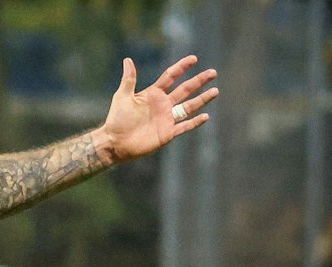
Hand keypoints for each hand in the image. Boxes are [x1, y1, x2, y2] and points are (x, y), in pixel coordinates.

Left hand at [97, 55, 217, 163]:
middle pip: (185, 90)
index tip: (194, 59)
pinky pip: (184, 126)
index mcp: (153, 94)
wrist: (116, 143)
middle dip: (199, 81)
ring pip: (189, 106)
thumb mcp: (122, 97)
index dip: (182, 67)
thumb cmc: (116, 120)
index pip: (171, 77)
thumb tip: (128, 59)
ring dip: (202, 99)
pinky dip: (195, 122)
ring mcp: (167, 119)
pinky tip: (206, 116)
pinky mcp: (168, 133)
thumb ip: (129, 79)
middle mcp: (163, 104)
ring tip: (215, 91)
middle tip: (213, 72)